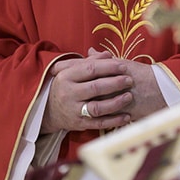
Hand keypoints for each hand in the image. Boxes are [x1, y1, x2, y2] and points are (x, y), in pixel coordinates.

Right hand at [40, 48, 166, 133]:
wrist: (49, 110)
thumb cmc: (65, 86)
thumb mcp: (71, 71)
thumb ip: (89, 62)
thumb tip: (108, 55)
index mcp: (66, 76)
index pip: (90, 69)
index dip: (108, 67)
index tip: (123, 66)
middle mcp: (68, 93)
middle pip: (95, 87)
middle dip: (115, 83)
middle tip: (129, 80)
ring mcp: (73, 110)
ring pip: (97, 107)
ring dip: (116, 102)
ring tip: (129, 96)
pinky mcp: (79, 124)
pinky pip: (99, 123)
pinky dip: (114, 121)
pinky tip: (126, 116)